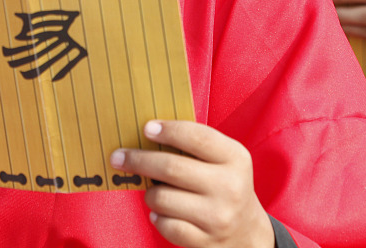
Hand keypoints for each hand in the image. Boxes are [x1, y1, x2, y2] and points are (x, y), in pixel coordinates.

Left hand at [110, 120, 273, 247]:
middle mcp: (230, 187)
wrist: (246, 233)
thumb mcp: (223, 160)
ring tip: (154, 191)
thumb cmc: (224, 185)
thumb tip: (148, 132)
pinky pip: (165, 225)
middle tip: (118, 156)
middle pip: (171, 168)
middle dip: (138, 160)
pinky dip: (157, 217)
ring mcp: (218, 216)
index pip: (196, 137)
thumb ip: (194, 144)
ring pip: (162, 198)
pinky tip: (163, 212)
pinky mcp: (205, 241)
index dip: (168, 130)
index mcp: (235, 158)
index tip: (145, 128)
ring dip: (150, 193)